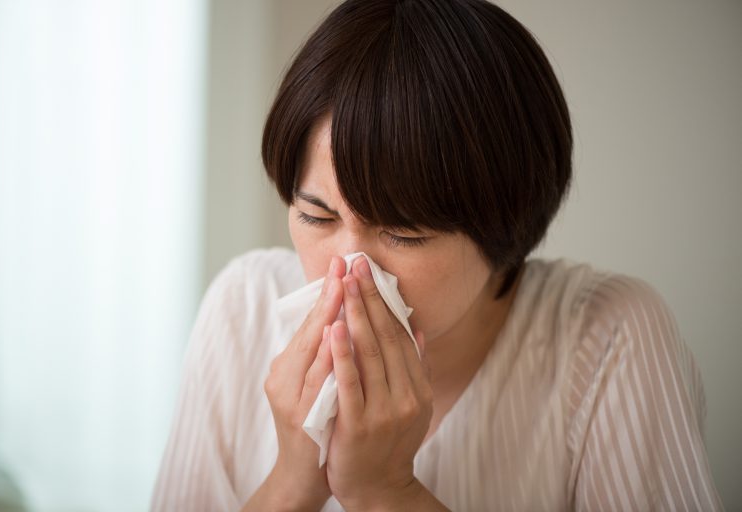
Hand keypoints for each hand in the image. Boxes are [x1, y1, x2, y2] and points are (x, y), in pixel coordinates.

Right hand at [250, 257, 344, 510]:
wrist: (303, 475)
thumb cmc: (316, 425)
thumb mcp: (317, 384)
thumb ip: (326, 354)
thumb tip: (346, 319)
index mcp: (289, 366)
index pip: (311, 322)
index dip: (327, 292)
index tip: (342, 263)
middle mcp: (283, 376)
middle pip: (308, 329)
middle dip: (328, 295)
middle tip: (343, 264)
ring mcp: (289, 396)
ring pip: (309, 350)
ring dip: (326, 317)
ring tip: (341, 287)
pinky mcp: (299, 415)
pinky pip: (315, 380)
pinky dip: (326, 356)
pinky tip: (336, 334)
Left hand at [325, 256, 433, 510]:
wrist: (378, 489)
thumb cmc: (389, 442)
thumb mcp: (412, 405)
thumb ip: (417, 367)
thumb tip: (419, 329)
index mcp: (418, 386)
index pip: (399, 334)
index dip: (384, 301)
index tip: (370, 272)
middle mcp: (406, 395)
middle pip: (385, 336)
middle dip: (368, 297)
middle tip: (356, 264)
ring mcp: (384, 410)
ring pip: (369, 353)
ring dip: (355, 315)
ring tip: (344, 283)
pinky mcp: (359, 424)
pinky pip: (350, 382)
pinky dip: (342, 354)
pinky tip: (334, 327)